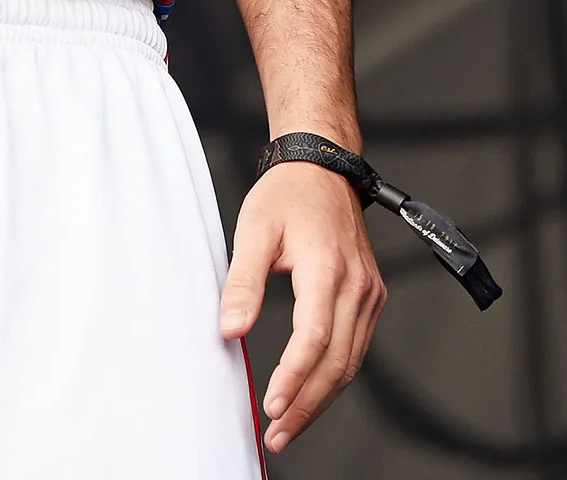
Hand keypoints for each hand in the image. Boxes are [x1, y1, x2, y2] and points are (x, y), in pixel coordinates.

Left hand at [219, 162, 385, 453]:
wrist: (322, 168)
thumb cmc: (287, 194)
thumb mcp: (254, 230)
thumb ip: (242, 282)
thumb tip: (230, 329)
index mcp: (327, 267)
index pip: (314, 338)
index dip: (293, 379)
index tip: (272, 407)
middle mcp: (356, 285)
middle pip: (336, 362)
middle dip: (306, 405)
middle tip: (277, 434)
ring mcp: (369, 292)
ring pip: (350, 362)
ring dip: (321, 399)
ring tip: (290, 425)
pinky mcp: (371, 296)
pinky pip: (356, 347)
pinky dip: (334, 376)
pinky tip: (312, 392)